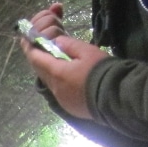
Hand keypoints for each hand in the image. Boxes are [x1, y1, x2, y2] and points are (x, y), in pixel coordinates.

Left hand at [21, 4, 109, 118]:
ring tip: (55, 60)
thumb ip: (69, 45)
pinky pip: (57, 91)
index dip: (31, 48)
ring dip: (49, 70)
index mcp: (57, 73)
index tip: (29, 40)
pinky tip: (65, 76)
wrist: (118, 96)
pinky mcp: (68, 106)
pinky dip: (57, 81)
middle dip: (39, 59)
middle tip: (43, 49)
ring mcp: (61, 98)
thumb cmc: (102, 71)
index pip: (35, 59)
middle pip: (40, 71)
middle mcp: (54, 88)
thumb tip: (55, 42)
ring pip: (48, 81)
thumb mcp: (88, 52)